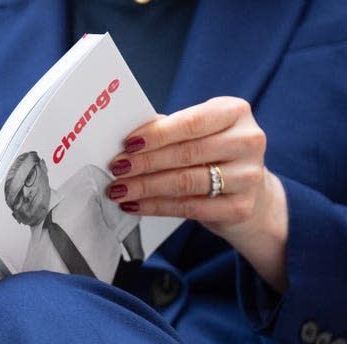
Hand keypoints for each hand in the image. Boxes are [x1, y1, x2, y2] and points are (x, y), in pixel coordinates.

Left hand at [108, 97, 287, 290]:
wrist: (249, 190)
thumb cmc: (212, 153)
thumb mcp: (197, 132)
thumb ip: (167, 131)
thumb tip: (126, 141)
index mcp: (235, 112)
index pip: (191, 122)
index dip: (157, 134)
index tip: (128, 144)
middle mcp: (248, 141)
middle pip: (186, 153)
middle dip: (145, 162)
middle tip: (117, 168)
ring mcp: (248, 176)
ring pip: (186, 182)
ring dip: (145, 187)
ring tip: (120, 189)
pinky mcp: (240, 207)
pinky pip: (189, 208)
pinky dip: (156, 207)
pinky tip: (135, 205)